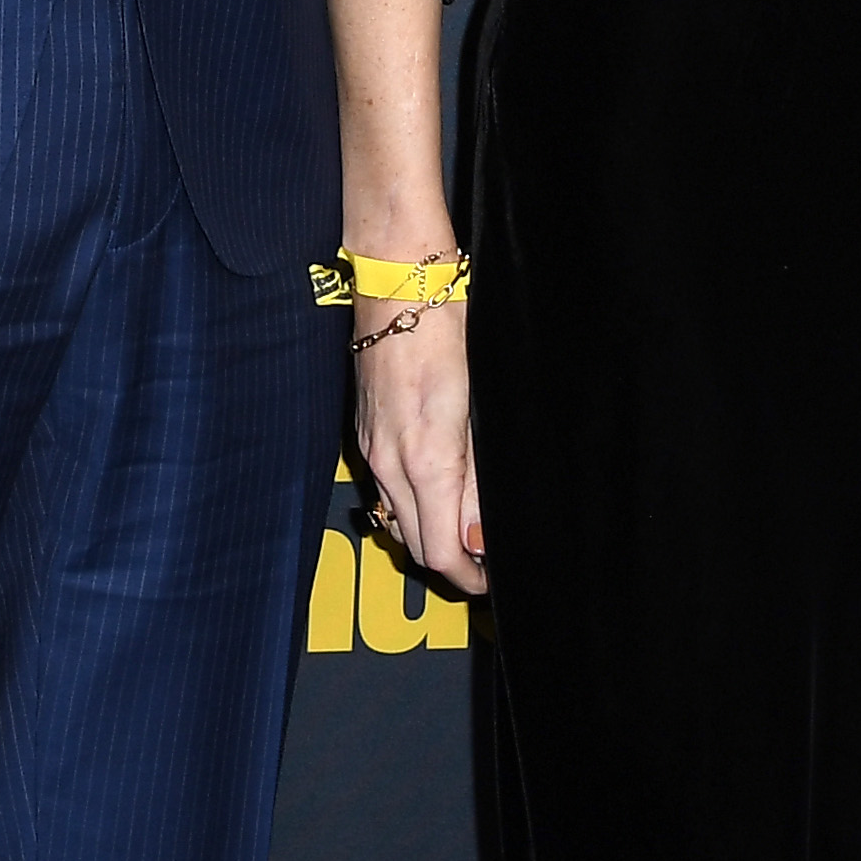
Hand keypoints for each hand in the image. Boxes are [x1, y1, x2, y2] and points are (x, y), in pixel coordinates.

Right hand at [351, 295, 487, 595]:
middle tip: (488, 561)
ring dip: (431, 534)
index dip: (469, 577)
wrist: (398, 281)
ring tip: (469, 528)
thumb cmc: (449, 328)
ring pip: (399, 519)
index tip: (494, 578)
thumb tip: (478, 538)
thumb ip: (478, 478)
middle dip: (452, 563)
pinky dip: (413, 505)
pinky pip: (387, 489)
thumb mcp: (478, 405)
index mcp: (425, 460)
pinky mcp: (366, 433)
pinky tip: (440, 490)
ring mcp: (372, 448)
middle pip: (416, 545)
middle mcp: (390, 463)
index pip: (440, 551)